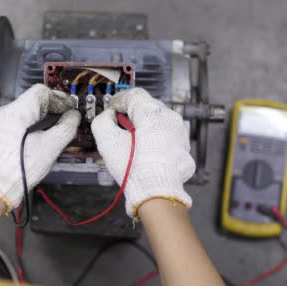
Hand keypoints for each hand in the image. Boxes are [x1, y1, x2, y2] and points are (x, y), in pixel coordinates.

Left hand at [0, 84, 80, 211]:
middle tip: (61, 122)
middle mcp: (3, 113)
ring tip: (47, 135)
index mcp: (18, 111)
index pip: (41, 92)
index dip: (58, 98)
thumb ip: (66, 126)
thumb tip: (73, 116)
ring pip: (20, 115)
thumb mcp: (52, 145)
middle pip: (30, 103)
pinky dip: (23, 130)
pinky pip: (11, 126)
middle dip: (48, 110)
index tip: (68, 108)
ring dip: (36, 121)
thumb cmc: (22, 167)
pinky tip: (31, 143)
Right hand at [91, 88, 194, 216]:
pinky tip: (146, 154)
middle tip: (121, 130)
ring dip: (145, 128)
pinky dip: (156, 141)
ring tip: (134, 145)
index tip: (112, 112)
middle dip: (133, 116)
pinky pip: (166, 137)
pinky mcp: (183, 147)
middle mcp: (170, 117)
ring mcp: (179, 132)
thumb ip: (102, 119)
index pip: (133, 95)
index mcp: (152, 111)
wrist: (156, 191)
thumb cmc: (133, 167)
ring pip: (158, 122)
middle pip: (147, 107)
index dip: (119, 102)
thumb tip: (108, 116)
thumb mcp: (106, 139)